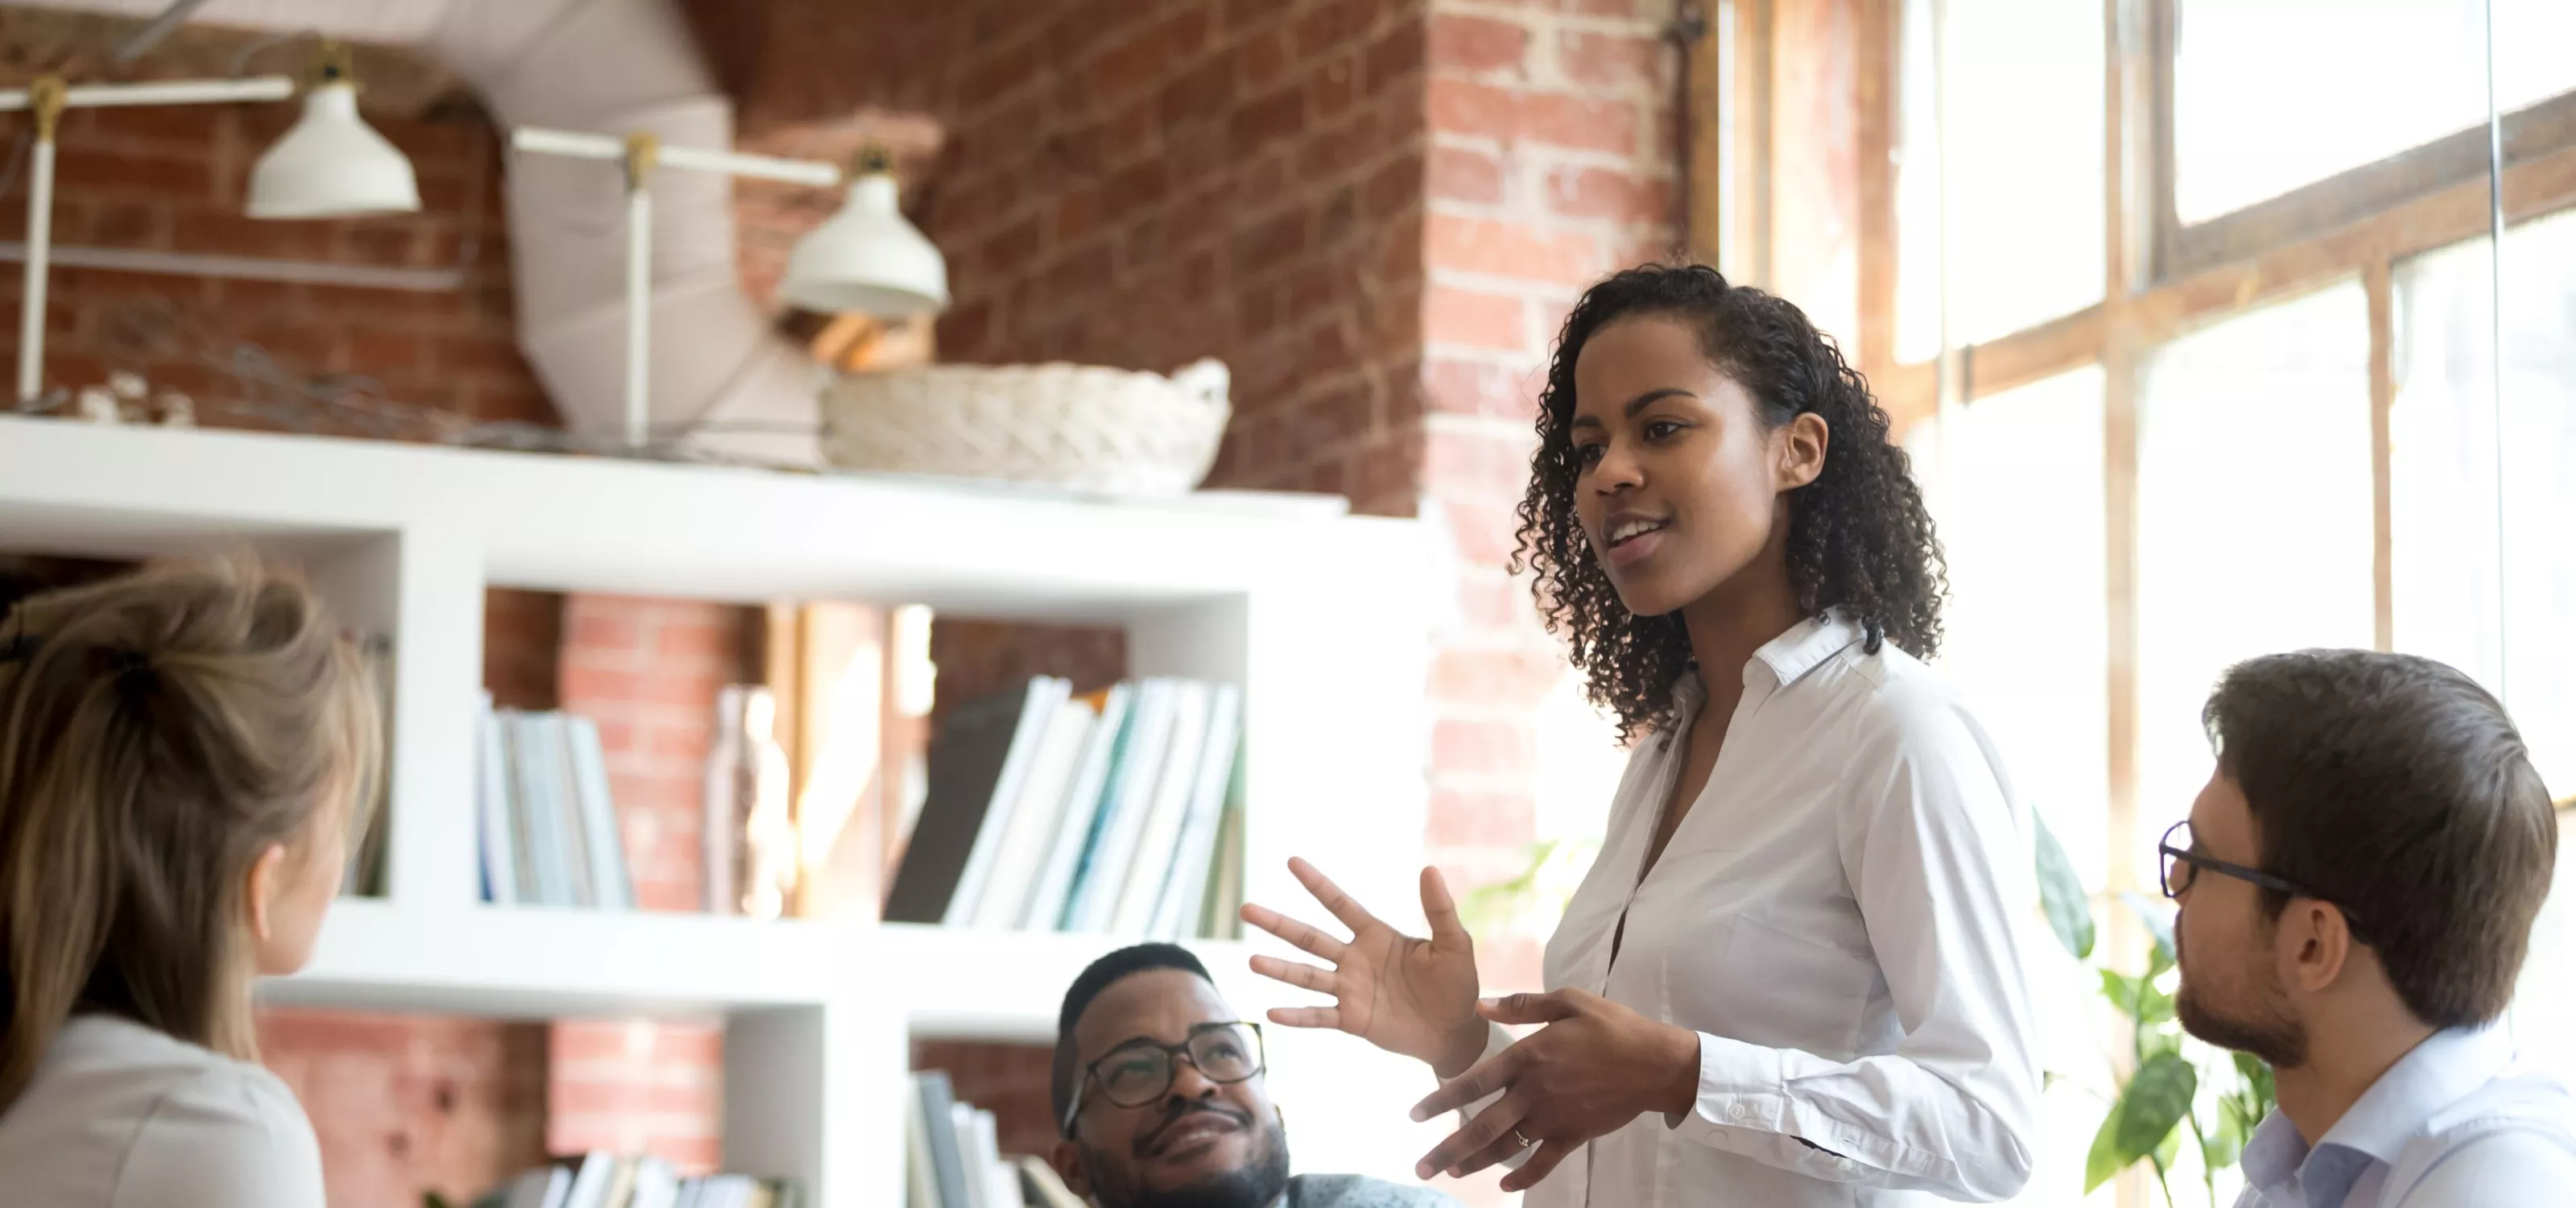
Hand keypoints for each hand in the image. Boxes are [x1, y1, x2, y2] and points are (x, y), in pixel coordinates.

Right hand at [1239, 859, 1484, 1074]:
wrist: (1457, 1031)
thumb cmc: (1457, 983)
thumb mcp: (1453, 944)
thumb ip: (1439, 910)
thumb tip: (1429, 870)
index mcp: (1377, 936)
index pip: (1340, 904)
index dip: (1316, 884)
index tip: (1292, 862)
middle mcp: (1355, 959)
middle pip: (1310, 938)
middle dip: (1279, 924)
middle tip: (1246, 909)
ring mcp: (1350, 990)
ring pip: (1307, 976)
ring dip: (1280, 969)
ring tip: (1252, 961)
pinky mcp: (1352, 1020)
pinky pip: (1319, 1016)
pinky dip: (1296, 1016)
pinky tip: (1272, 1013)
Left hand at [1405, 989, 1701, 1191]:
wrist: (1656, 1063)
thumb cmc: (1612, 1027)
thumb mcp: (1569, 1001)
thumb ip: (1522, 1005)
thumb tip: (1480, 1004)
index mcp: (1527, 1057)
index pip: (1473, 1083)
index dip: (1440, 1101)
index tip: (1414, 1115)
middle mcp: (1533, 1093)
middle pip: (1481, 1127)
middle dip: (1447, 1150)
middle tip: (1421, 1168)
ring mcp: (1553, 1118)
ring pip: (1505, 1148)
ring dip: (1474, 1164)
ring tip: (1449, 1174)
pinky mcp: (1573, 1135)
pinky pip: (1543, 1163)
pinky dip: (1523, 1177)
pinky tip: (1503, 1186)